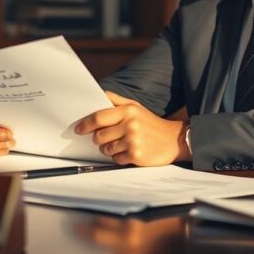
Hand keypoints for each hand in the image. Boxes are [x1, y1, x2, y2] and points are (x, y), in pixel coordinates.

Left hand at [74, 92, 189, 165]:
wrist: (174, 139)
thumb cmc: (151, 122)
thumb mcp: (136, 106)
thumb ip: (116, 100)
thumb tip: (98, 94)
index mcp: (128, 111)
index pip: (98, 117)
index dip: (85, 124)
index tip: (78, 129)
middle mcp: (130, 125)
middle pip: (99, 136)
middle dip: (98, 139)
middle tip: (103, 138)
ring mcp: (133, 141)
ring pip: (106, 149)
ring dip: (108, 149)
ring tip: (120, 144)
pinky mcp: (137, 156)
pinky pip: (116, 159)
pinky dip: (119, 157)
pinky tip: (128, 152)